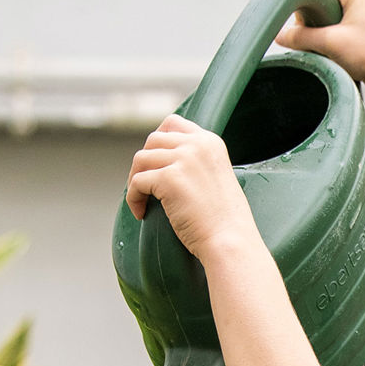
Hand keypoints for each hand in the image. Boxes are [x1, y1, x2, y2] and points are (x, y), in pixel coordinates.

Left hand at [124, 116, 259, 258]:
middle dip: (144, 162)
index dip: (158, 141)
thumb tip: (166, 164)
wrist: (231, 241)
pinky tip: (141, 213)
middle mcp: (197, 144)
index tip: (154, 162)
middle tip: (145, 187)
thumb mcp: (216, 178)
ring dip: (135, 179)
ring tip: (142, 201)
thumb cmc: (225, 222)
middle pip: (153, 139)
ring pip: (141, 159)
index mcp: (211, 142)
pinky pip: (136, 182)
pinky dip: (133, 198)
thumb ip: (197, 163)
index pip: (173, 123)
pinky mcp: (169, 178)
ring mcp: (183, 159)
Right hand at [275, 0, 364, 99]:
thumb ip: (301, 37)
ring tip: (325, 43)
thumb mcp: (330, 45)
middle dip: (310, 13)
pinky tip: (333, 45)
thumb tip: (278, 35)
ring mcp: (364, 2)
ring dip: (319, 24)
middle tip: (313, 35)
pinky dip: (329, 29)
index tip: (298, 19)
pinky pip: (337, 16)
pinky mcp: (364, 17)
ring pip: (327, 6)